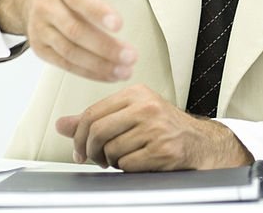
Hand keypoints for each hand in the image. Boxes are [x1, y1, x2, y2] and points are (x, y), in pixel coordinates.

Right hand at [0, 0, 135, 81]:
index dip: (97, 10)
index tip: (119, 23)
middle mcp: (46, 5)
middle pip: (75, 30)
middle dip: (105, 46)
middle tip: (133, 56)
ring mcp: (40, 29)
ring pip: (70, 50)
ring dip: (99, 63)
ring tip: (127, 68)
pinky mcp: (41, 48)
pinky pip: (65, 64)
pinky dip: (89, 72)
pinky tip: (112, 75)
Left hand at [55, 84, 252, 170]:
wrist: (200, 143)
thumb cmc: (163, 128)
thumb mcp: (130, 115)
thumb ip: (95, 119)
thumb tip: (62, 125)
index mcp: (136, 93)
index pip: (93, 112)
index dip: (79, 135)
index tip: (78, 149)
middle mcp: (147, 107)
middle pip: (98, 131)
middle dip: (90, 151)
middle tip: (94, 159)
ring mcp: (157, 128)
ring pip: (112, 150)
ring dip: (111, 161)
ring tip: (122, 158)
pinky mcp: (164, 150)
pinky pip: (128, 164)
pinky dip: (126, 169)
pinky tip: (136, 163)